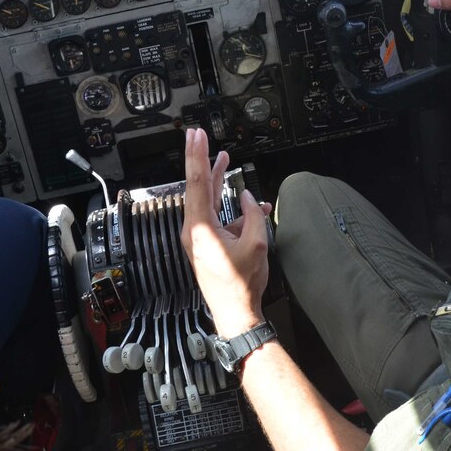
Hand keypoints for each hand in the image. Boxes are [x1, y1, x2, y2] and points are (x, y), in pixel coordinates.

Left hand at [180, 128, 272, 337]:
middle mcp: (194, 230)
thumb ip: (252, 215)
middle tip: (199, 137)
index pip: (197, 183)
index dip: (197, 156)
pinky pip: (216, 216)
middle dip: (201, 160)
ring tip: (223, 159)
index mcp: (201, 228)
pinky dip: (231, 207)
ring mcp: (199, 237)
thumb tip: (249, 198)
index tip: (195, 136)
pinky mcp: (206, 244)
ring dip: (216, 180)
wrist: (235, 313)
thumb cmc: (242, 284)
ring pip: (206, 199)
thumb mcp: (256, 244)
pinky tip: (252, 204)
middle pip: (197, 186)